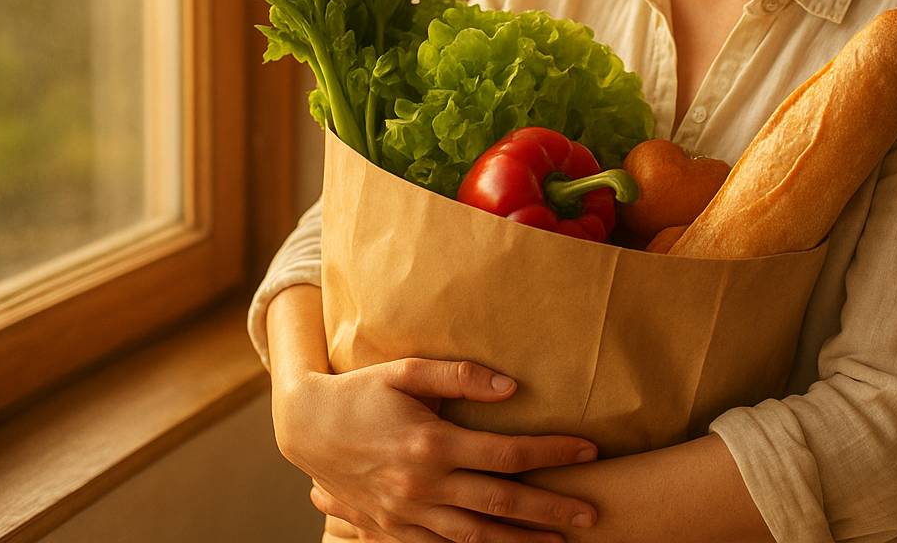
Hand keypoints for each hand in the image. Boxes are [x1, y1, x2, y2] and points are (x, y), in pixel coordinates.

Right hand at [273, 357, 599, 541]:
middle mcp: (423, 485)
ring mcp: (407, 514)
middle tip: (591, 514)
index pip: (507, 453)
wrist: (305, 429)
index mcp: (432, 443)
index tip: (589, 451)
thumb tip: (512, 388)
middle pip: (501, 503)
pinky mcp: (392, 529)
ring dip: (520, 542)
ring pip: (475, 536)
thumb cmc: (359, 392)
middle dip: (550, 510)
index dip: (552, 453)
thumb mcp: (405, 371)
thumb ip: (460, 376)